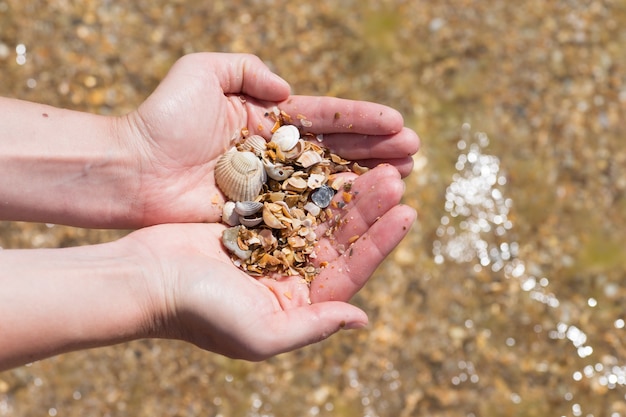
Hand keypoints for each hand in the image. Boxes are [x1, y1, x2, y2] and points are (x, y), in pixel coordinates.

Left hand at [121, 52, 418, 225]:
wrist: (132, 170)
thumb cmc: (163, 119)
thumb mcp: (201, 73)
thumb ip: (245, 68)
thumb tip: (287, 89)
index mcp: (266, 120)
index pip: (324, 117)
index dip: (361, 120)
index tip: (397, 123)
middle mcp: (274, 154)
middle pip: (334, 150)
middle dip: (375, 150)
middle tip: (414, 152)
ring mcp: (269, 187)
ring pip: (326, 182)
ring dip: (366, 179)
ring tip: (404, 176)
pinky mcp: (259, 216)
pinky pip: (304, 213)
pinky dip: (335, 210)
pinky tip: (366, 209)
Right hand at [127, 165, 413, 359]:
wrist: (144, 281)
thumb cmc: (199, 313)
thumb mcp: (260, 334)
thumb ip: (313, 326)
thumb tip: (362, 319)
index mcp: (297, 304)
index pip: (350, 273)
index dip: (380, 243)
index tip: (408, 214)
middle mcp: (289, 277)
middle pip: (340, 240)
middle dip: (369, 210)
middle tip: (396, 177)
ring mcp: (271, 247)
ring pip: (320, 216)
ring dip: (347, 193)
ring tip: (376, 165)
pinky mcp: (253, 222)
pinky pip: (291, 200)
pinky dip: (311, 182)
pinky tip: (333, 161)